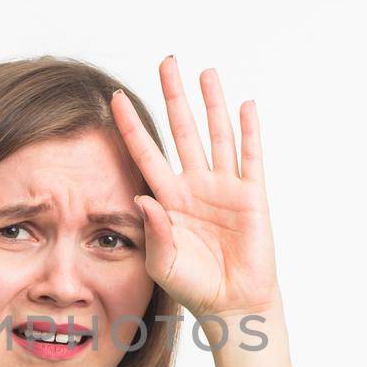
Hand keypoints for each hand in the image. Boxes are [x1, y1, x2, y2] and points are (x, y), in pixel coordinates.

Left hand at [110, 57, 280, 321]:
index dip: (132, 126)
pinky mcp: (250, 196)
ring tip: (206, 72)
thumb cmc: (192, 286)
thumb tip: (141, 196)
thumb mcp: (161, 262)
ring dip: (212, 103)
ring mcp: (223, 188)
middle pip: (182, 131)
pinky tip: (245, 105)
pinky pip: (250, 157)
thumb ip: (152, 230)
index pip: (146, 152)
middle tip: (167, 63)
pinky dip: (248, 131)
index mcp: (168, 199)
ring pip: (216, 135)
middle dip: (174, 97)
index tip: (116, 98)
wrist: (231, 303)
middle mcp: (194, 185)